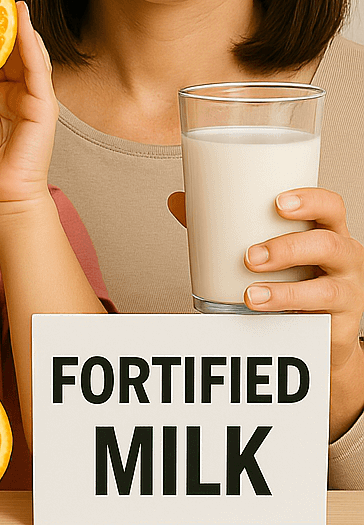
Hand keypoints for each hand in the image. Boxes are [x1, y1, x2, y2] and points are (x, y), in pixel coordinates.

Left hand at [0, 2, 57, 218]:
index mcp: (0, 97)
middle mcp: (19, 94)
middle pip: (12, 52)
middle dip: (3, 26)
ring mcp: (33, 99)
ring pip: (28, 55)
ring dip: (21, 28)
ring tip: (10, 1)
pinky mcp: (44, 106)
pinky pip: (37, 69)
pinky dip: (30, 45)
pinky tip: (23, 24)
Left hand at [169, 187, 363, 437]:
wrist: (313, 324)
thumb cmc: (289, 273)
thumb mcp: (263, 243)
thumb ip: (223, 223)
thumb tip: (178, 200)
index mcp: (324, 229)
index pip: (330, 206)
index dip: (310, 201)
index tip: (277, 203)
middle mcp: (342, 257)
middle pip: (329, 245)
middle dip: (288, 249)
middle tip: (249, 256)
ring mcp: (346, 291)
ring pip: (327, 288)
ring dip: (285, 291)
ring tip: (251, 294)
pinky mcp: (341, 323)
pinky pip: (321, 321)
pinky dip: (290, 317)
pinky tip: (266, 315)